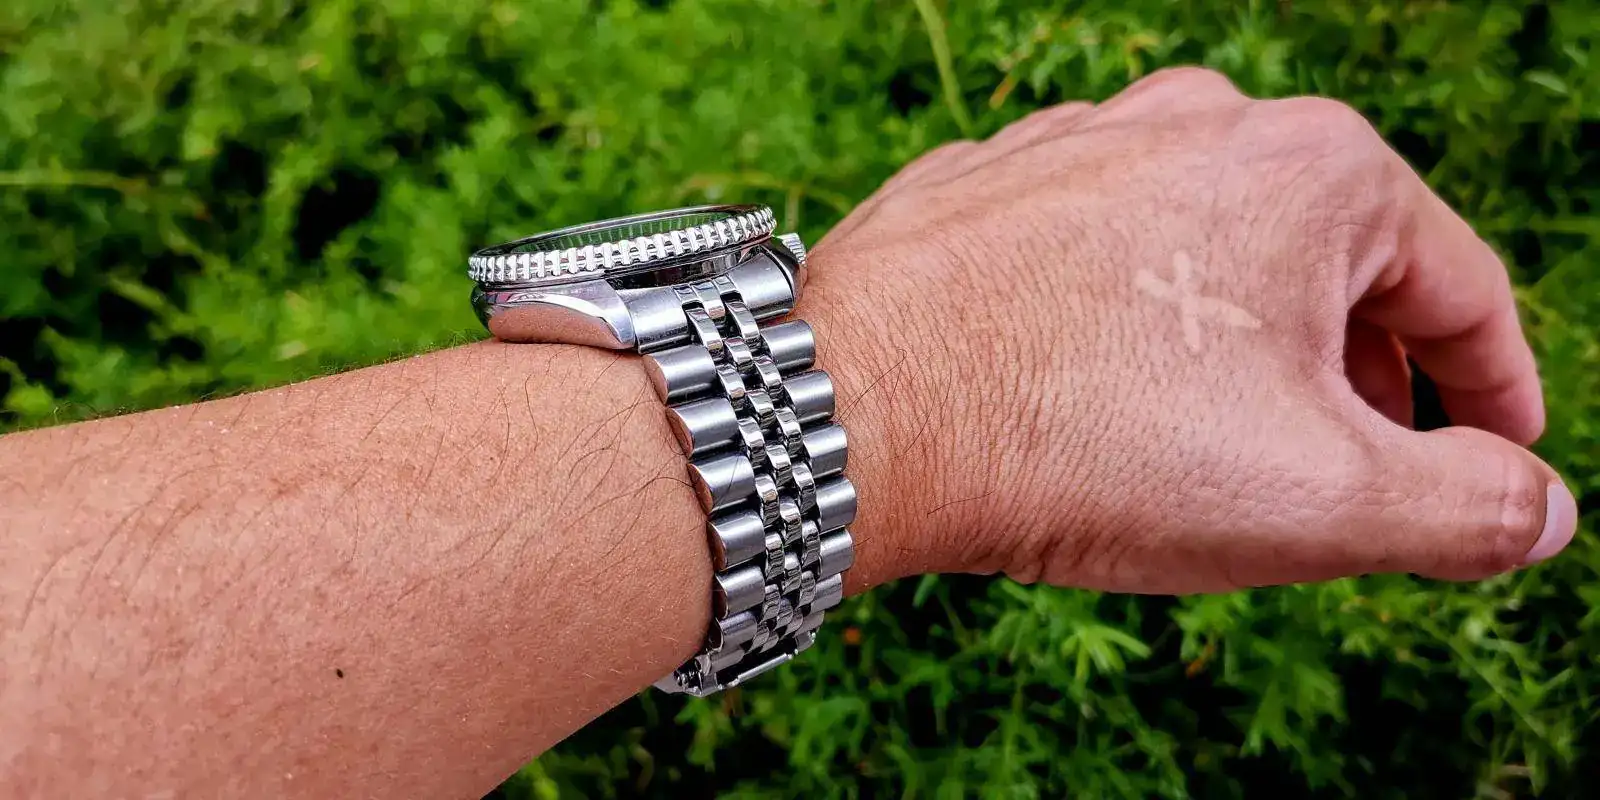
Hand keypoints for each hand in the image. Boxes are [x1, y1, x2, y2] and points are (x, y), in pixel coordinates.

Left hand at [804, 67, 1577, 593]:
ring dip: (1242, 359)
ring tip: (1223, 456)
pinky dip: (1133, 331)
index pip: (1461, 294)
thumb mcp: (1320, 501)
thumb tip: (1538, 507)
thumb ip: (1465, 506)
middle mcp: (1197, 123)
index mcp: (1311, 169)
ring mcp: (1080, 143)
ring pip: (1212, 265)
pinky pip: (1103, 264)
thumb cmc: (1086, 442)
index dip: (1497, 397)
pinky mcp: (991, 185)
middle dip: (1361, 385)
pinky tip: (1102, 406)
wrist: (848, 413)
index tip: (1500, 466)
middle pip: (1334, 273)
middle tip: (1357, 484)